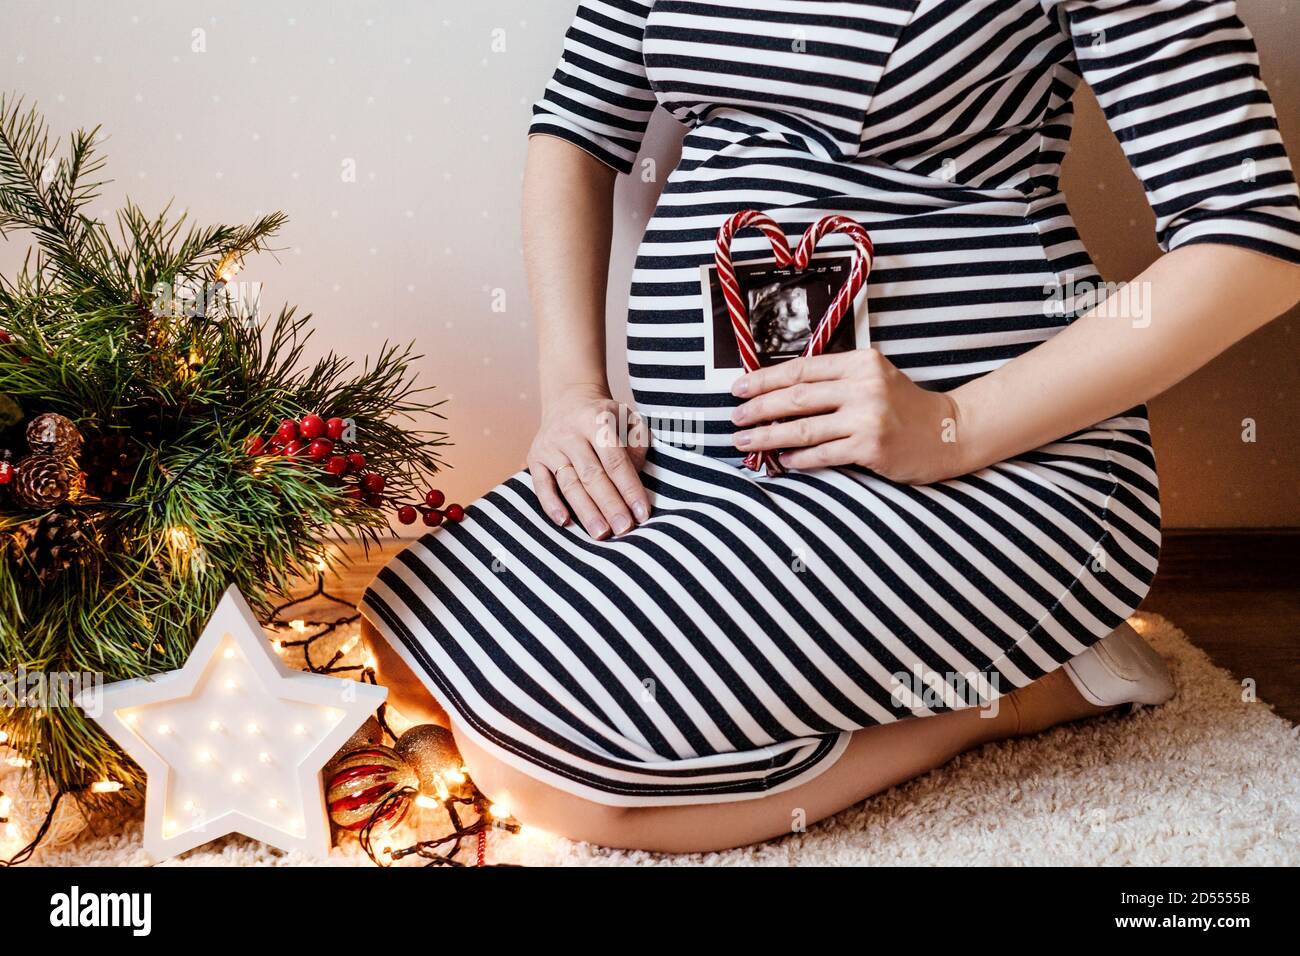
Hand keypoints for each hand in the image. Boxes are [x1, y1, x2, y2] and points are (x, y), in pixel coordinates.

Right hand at [526, 383, 650, 537]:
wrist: (569, 400)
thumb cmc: (607, 418)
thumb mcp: (628, 418)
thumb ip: (638, 443)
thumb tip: (636, 475)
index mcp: (596, 420)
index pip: (615, 461)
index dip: (629, 489)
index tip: (642, 514)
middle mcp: (570, 433)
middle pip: (592, 475)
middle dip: (610, 505)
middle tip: (624, 529)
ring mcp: (550, 446)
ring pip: (569, 483)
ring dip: (585, 511)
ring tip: (601, 533)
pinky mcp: (534, 457)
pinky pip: (541, 485)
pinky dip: (551, 504)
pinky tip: (564, 522)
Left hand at [730, 350, 968, 484]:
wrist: (946, 433)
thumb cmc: (901, 407)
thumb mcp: (872, 378)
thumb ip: (834, 379)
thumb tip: (778, 391)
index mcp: (859, 362)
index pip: (801, 368)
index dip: (765, 379)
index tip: (739, 388)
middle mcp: (863, 385)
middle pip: (797, 397)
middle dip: (759, 408)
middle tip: (735, 419)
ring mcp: (868, 417)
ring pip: (804, 428)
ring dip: (769, 437)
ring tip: (745, 443)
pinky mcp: (871, 447)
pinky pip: (823, 454)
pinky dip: (799, 458)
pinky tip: (783, 461)